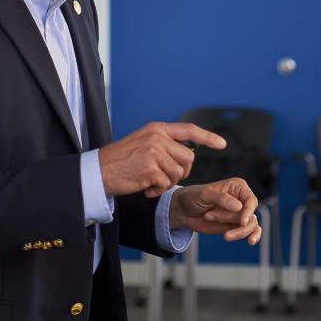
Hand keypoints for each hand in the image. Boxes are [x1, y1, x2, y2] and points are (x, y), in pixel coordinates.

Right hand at [98, 122, 225, 197]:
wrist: (98, 172)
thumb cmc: (120, 161)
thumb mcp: (143, 142)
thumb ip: (163, 144)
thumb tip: (188, 155)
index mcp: (157, 128)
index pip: (189, 130)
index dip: (208, 137)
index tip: (222, 144)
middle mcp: (157, 137)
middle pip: (187, 158)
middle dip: (181, 173)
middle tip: (163, 178)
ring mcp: (154, 152)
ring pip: (178, 173)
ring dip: (167, 183)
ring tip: (150, 182)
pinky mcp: (150, 169)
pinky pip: (166, 185)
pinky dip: (157, 192)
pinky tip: (145, 189)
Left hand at [168, 178, 261, 244]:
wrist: (183, 211)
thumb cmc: (194, 197)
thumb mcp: (205, 194)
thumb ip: (222, 199)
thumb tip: (239, 206)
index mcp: (237, 187)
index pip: (251, 200)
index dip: (248, 211)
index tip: (242, 221)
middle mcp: (241, 199)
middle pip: (250, 215)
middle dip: (232, 220)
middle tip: (209, 216)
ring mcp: (239, 214)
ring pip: (251, 225)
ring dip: (238, 232)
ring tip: (225, 235)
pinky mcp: (235, 225)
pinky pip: (249, 231)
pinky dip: (252, 236)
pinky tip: (251, 241)